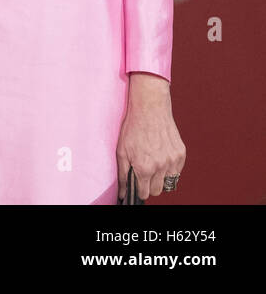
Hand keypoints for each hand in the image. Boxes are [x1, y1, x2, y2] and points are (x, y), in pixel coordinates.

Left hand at [116, 72, 185, 199]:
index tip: (137, 186)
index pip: (144, 193)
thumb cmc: (133, 128)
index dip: (139, 190)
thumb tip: (123, 193)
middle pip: (157, 190)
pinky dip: (169, 168)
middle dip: (149, 185)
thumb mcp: (121, 151)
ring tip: (152, 163)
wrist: (150, 109)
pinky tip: (161, 156)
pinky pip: (177, 171)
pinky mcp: (181, 154)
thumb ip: (123, 175)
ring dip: (160, 178)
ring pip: (169, 183)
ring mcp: (173, 160)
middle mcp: (161, 166)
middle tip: (143, 173)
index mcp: (144, 167)